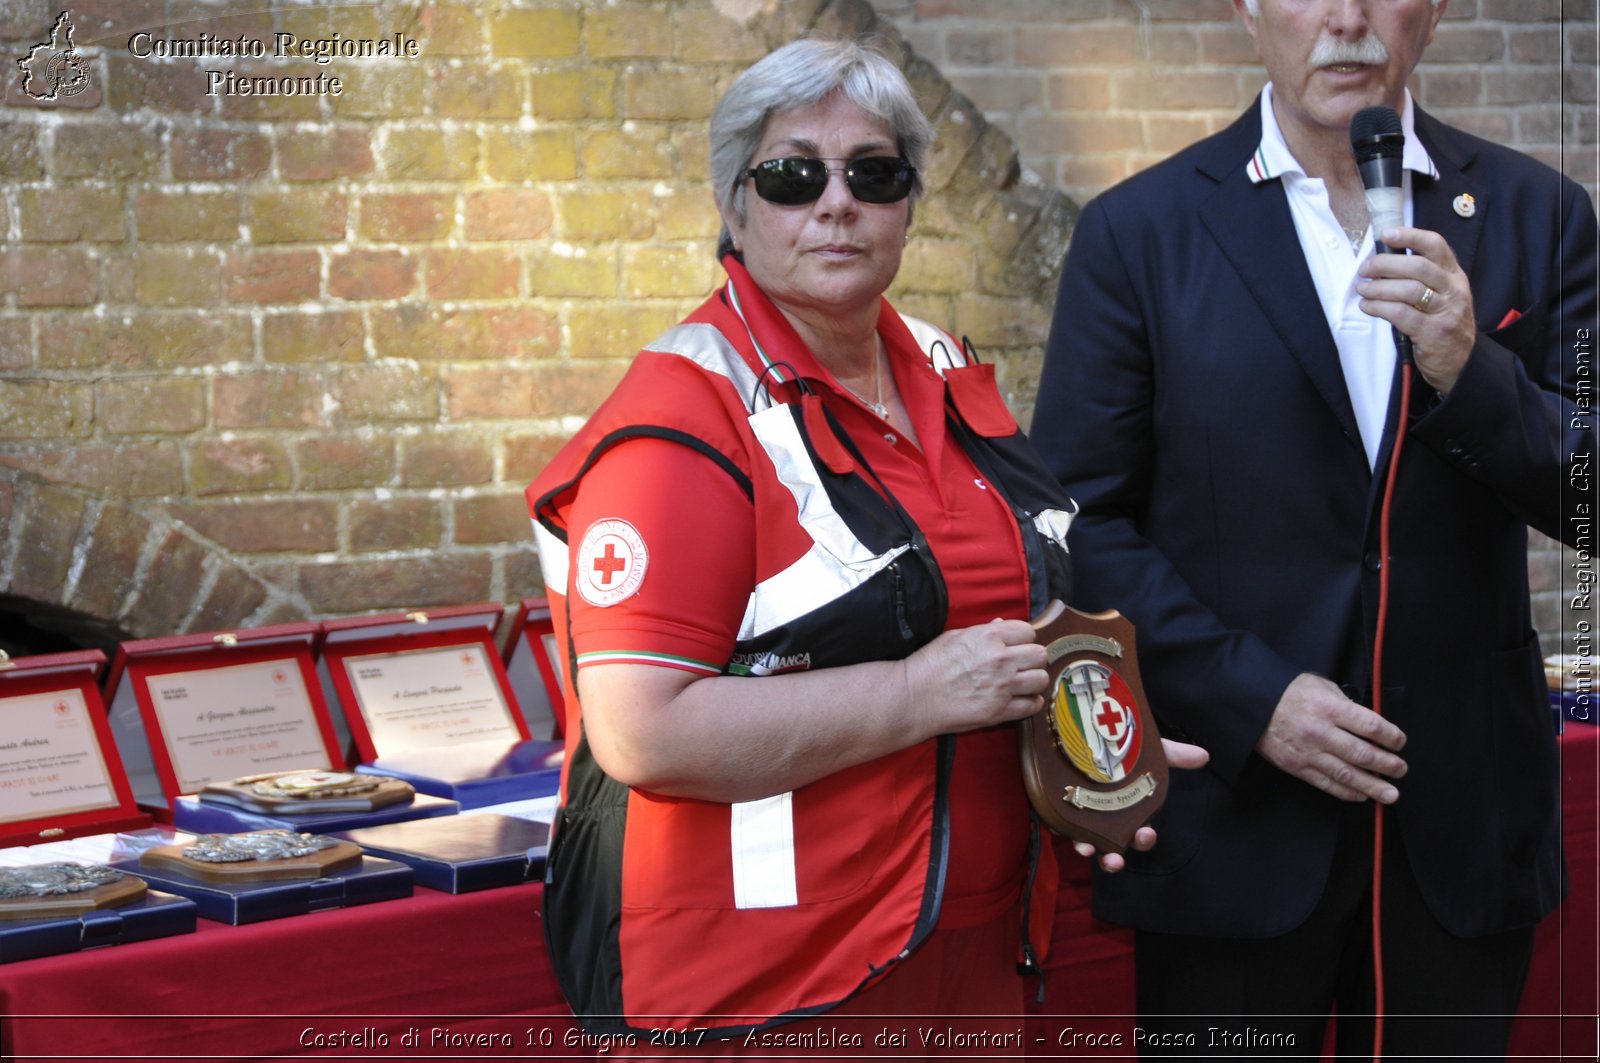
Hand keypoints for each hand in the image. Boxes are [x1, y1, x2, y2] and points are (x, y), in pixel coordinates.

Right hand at [900, 618, 1048, 736]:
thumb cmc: (930, 665)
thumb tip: (1002, 625)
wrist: (914, 698)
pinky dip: (1030, 702)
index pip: (1027, 631)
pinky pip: (1033, 705)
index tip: (1016, 645)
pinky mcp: (1000, 711)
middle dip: (1032, 658)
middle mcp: (1000, 660)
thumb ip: (984, 631)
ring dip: (1034, 680)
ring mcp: (1002, 686)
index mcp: (988, 637)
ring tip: (1022, 683)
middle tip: (1021, 664)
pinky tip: (1020, 699)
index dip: (1022, 638)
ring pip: (1041, 679)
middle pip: (1039, 654)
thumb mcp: (955, 637)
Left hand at [1072, 737, 1208, 871]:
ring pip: (1086, 844)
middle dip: (1114, 860)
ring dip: (1089, 852)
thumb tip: (1204, 755)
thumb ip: (1173, 754)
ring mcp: (1081, 818)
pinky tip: (1067, 833)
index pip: (1139, 835)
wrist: (1082, 733)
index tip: (1145, 834)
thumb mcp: (1146, 750)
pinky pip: (1060, 826)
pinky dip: (1064, 832)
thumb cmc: (1119, 748)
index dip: (1143, 840)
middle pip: (1112, 849)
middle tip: (1115, 859)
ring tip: (1090, 852)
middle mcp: (1105, 820)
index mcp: (1128, 812)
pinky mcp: (1058, 809)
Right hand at [1256, 673, 1406, 802]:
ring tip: (1391, 794)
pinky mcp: (1297, 767)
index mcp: (1329, 708)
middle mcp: (1320, 732)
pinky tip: (1362, 795)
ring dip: (1373, 786)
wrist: (1252, 703)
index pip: (1370, 726)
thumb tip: (1369, 724)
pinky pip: (1327, 784)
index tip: (1399, 742)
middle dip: (1388, 764)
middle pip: (1362, 754)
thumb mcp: (1321, 685)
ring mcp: (1308, 752)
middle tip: (1401, 769)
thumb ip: (1346, 703)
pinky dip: (1347, 792)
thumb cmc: (1288, 692)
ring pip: (1347, 775)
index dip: (1391, 737)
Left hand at [1356, 226, 1476, 393]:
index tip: (1387, 234)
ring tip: (1363, 289)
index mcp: (1454, 275)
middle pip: (1417, 267)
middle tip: (1365, 269)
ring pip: (1408, 290)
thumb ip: (1421, 278)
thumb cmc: (1442, 324)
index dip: (1410, 236)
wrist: (1460, 361)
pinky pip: (1400, 314)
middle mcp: (1453, 290)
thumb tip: (1383, 261)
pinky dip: (1378, 307)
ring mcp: (1446, 311)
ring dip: (1378, 288)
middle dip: (1385, 265)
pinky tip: (1368, 306)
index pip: (1436, 246)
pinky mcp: (1433, 332)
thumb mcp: (1442, 295)